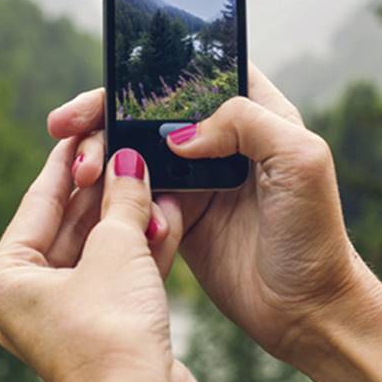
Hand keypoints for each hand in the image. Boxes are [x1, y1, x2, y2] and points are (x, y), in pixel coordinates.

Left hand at [0, 138, 202, 381]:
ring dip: (131, 217)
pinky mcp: (105, 326)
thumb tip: (128, 162)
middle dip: (106, 188)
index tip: (84, 125)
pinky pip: (121, 273)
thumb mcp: (116, 248)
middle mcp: (31, 296)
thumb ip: (122, 199)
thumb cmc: (111, 332)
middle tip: (127, 148)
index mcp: (7, 277)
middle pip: (72, 223)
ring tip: (154, 179)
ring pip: (101, 248)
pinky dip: (143, 247)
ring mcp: (69, 313)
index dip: (67, 159)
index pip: (40, 200)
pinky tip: (168, 216)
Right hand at [47, 63, 372, 369]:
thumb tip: (178, 134)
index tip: (108, 83)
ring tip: (80, 173)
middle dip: (103, 112)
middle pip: (150, 107)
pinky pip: (132, 193)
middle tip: (66, 127)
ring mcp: (196, 176)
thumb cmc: (315, 235)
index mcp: (254, 112)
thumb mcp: (301, 160)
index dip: (148, 69)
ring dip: (99, 154)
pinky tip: (92, 202)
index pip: (193, 71)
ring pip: (133, 148)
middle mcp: (221, 138)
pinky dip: (109, 194)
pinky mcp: (177, 213)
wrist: (307, 311)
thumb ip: (245, 122)